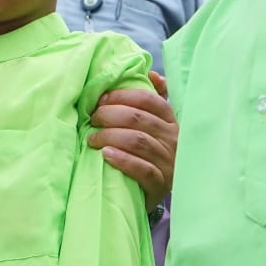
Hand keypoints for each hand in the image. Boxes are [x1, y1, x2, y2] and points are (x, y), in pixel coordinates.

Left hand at [89, 70, 176, 209]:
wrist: (162, 190)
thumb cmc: (154, 153)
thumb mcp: (158, 126)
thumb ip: (155, 100)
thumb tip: (152, 75)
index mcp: (171, 121)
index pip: (148, 100)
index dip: (121, 96)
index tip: (100, 100)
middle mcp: (173, 139)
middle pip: (139, 119)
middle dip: (110, 115)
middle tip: (92, 119)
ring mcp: (169, 162)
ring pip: (139, 142)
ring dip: (110, 136)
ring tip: (92, 138)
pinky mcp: (161, 184)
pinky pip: (143, 169)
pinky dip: (123, 160)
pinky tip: (106, 155)